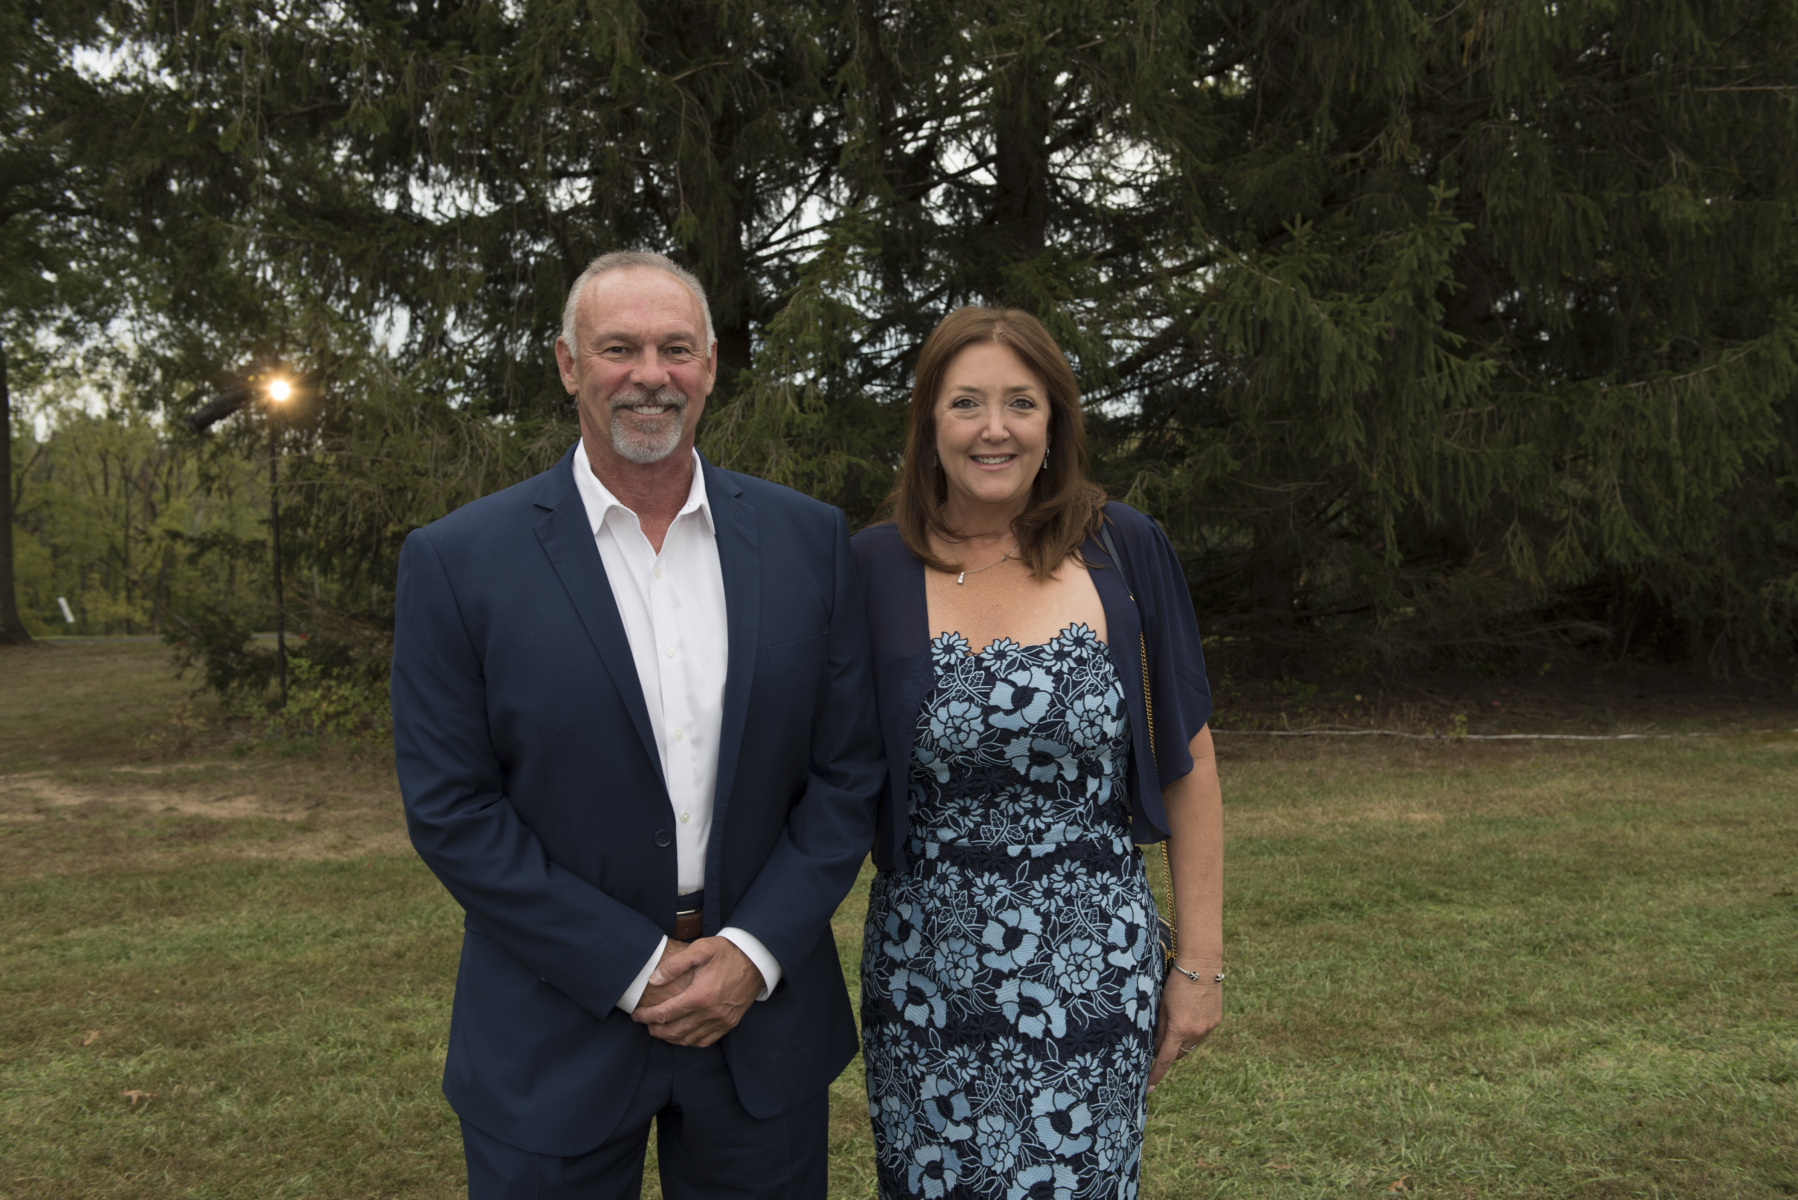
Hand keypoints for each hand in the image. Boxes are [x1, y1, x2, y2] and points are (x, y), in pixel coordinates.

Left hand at [631, 936, 762, 1046]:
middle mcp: (710, 1013)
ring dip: (670, 1038)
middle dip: (655, 1030)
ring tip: (659, 1029)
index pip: (665, 1014)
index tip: (636, 1015)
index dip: (647, 1016)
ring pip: (688, 1040)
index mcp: (700, 996)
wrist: (756, 959)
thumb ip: (674, 965)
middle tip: (644, 1023)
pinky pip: (705, 1041)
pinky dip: (689, 1041)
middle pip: (674, 1031)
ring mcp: (721, 1021)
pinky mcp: (729, 1024)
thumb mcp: (699, 949)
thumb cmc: (727, 952)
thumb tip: (654, 980)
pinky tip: (681, 1035)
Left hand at [1148, 970, 1221, 1090]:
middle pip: (1178, 1054)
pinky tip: (1187, 1018)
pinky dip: (1192, 1033)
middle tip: (1157, 1044)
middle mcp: (1196, 1033)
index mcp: (1179, 1030)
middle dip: (1167, 1053)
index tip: (1149, 1088)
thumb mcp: (1162, 1006)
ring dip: (1181, 1043)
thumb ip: (1159, 1029)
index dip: (1156, 1075)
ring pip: (1190, 1046)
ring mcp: (1208, 1029)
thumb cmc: (1176, 984)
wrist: (1201, 967)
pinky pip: (1200, 1035)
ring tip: (1174, 1025)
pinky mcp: (1215, 1022)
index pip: (1164, 1060)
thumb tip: (1154, 1048)